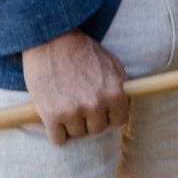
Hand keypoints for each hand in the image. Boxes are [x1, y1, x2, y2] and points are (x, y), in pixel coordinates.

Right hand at [18, 30, 130, 144]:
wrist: (50, 39)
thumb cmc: (81, 50)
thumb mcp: (111, 63)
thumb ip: (121, 86)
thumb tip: (127, 105)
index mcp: (114, 92)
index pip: (118, 120)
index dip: (108, 115)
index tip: (99, 110)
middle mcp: (96, 104)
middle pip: (97, 129)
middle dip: (89, 119)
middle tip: (78, 103)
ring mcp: (73, 111)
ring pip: (77, 133)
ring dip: (70, 123)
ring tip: (64, 102)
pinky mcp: (51, 115)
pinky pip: (57, 138)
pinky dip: (54, 130)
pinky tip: (52, 115)